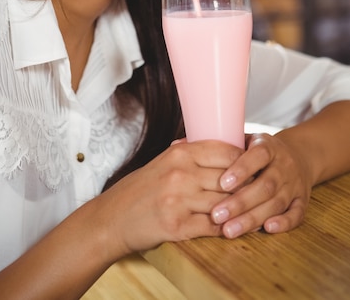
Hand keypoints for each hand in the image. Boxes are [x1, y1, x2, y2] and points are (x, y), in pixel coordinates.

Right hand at [98, 139, 242, 255]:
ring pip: (225, 202)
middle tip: (262, 189)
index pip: (226, 151)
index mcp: (179, 153)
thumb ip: (189, 154)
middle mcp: (181, 173)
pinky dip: (227, 228)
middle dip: (248, 186)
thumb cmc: (140, 189)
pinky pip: (213, 227)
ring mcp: (179, 200)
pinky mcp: (178, 226)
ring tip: (254, 210)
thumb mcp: (163, 162)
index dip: (245, 160)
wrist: (112, 217)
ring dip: (240, 209)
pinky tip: (233, 227)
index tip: (255, 166)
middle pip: (230, 177)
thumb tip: (221, 147)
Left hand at [210, 132, 311, 237]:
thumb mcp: (242, 140)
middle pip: (265, 185)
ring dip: (253, 218)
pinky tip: (266, 229)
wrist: (297, 156)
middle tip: (217, 215)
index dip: (241, 169)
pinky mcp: (302, 201)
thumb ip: (216, 145)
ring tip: (229, 229)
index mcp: (268, 146)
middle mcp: (283, 165)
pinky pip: (296, 214)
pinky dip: (284, 223)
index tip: (222, 183)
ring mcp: (294, 184)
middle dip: (240, 202)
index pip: (258, 155)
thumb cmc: (257, 151)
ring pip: (276, 203)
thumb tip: (177, 145)